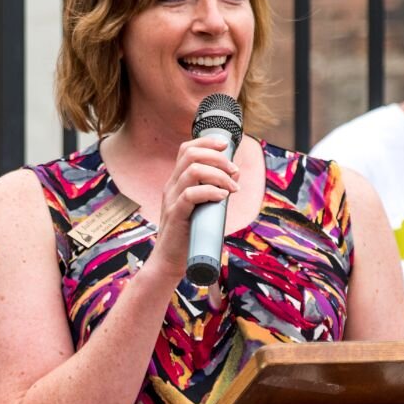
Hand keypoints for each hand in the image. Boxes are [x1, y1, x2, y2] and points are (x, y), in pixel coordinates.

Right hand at [144, 135, 239, 280]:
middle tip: (234, 172)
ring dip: (219, 175)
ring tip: (233, 187)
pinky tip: (222, 197)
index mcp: (177, 182)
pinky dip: (210, 191)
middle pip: (190, 154)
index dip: (207, 142)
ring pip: (192, 171)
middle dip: (218, 158)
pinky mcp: (175, 215)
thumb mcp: (200, 207)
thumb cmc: (188, 235)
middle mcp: (172, 186)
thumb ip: (212, 192)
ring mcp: (171, 199)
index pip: (187, 149)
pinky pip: (190, 194)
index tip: (226, 145)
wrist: (169, 261)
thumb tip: (234, 177)